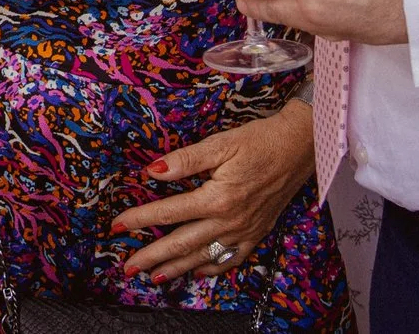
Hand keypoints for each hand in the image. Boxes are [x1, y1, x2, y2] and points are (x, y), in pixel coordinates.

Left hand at [112, 101, 314, 282]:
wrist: (301, 147)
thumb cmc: (261, 141)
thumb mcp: (220, 144)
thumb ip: (185, 160)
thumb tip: (153, 170)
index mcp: (217, 198)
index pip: (169, 212)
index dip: (140, 219)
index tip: (118, 225)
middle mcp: (230, 220)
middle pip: (182, 243)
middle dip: (152, 256)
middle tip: (128, 266)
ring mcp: (244, 230)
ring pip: (204, 256)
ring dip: (177, 268)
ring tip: (155, 277)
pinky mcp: (257, 232)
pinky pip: (232, 259)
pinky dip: (213, 268)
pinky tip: (198, 272)